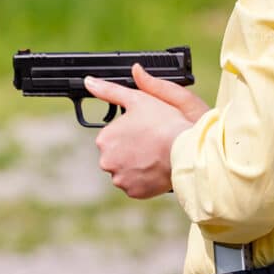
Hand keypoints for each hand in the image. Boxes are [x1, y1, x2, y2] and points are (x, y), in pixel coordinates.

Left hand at [84, 64, 210, 198]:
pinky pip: (137, 185)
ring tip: (156, 155)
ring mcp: (120, 179)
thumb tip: (89, 81)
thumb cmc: (163, 121)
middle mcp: (107, 161)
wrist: (184, 149)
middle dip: (131, 150)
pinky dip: (145, 179)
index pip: (112, 136)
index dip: (129, 132)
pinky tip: (157, 168)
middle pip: (117, 155)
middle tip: (151, 142)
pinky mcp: (134, 192)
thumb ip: (110, 90)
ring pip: (126, 171)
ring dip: (137, 165)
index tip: (144, 129)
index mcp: (104, 139)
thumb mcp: (137, 98)